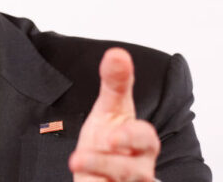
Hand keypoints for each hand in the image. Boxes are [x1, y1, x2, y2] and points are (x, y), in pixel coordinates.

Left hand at [69, 48, 159, 181]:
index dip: (130, 137)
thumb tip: (117, 54)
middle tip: (101, 146)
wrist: (99, 170)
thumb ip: (115, 82)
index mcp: (141, 143)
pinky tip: (87, 180)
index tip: (111, 135)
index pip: (145, 139)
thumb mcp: (109, 108)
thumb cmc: (109, 138)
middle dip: (115, 161)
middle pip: (137, 170)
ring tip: (77, 160)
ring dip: (98, 170)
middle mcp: (138, 168)